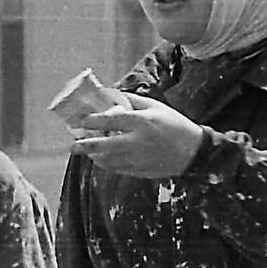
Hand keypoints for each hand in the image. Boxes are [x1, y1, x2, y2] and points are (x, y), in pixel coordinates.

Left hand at [69, 93, 203, 177]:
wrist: (193, 151)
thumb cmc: (174, 124)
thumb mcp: (155, 107)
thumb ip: (131, 101)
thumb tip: (110, 96)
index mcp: (142, 123)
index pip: (112, 121)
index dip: (93, 121)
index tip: (81, 120)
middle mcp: (138, 142)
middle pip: (105, 146)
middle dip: (86, 146)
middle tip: (73, 145)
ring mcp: (138, 159)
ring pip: (108, 161)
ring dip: (94, 156)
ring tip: (86, 150)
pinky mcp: (140, 171)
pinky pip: (116, 169)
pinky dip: (105, 164)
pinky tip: (100, 158)